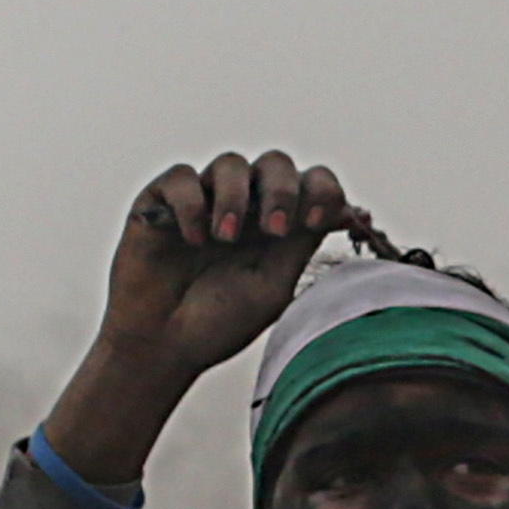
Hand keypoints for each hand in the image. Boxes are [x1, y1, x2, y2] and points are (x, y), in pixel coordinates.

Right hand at [40, 151, 368, 490]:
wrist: (163, 345)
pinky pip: (182, 178)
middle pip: (275, 164)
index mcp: (278, 224)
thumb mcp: (274, 285)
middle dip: (281, 190)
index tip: (318, 219)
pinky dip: (192, 204)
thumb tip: (347, 210)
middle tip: (274, 230)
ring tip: (225, 238)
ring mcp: (204, 199)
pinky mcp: (161, 201)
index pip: (310, 184)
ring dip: (235, 197)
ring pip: (230, 163)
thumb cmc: (219, 323)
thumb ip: (303, 244)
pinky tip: (193, 240)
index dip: (321, 190)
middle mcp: (244, 206)